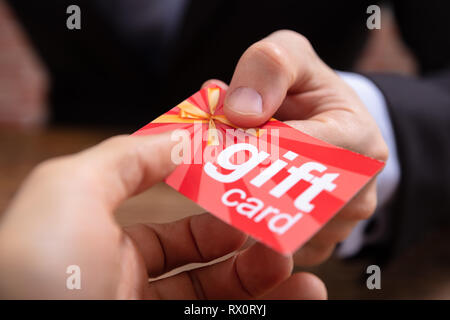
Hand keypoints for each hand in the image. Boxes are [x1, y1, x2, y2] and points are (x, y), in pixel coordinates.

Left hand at [0, 132, 325, 298]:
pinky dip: (271, 309)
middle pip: (208, 269)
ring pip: (225, 301)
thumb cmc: (39, 264)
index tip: (255, 197)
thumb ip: (128, 156)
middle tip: (286, 234)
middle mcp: (131, 291)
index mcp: (106, 250)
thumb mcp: (74, 189)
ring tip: (300, 267)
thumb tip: (181, 136)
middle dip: (251, 248)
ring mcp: (153, 318)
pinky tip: (305, 295)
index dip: (216, 214)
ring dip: (268, 281)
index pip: (176, 232)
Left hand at [203, 30, 388, 265]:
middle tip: (202, 165)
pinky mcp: (315, 244)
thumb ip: (268, 68)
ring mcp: (336, 226)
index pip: (298, 154)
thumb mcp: (292, 56)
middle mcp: (354, 194)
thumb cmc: (307, 90)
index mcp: (359, 144)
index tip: (214, 143)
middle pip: (284, 198)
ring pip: (275, 227)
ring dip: (238, 204)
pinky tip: (233, 197)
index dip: (251, 150)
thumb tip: (240, 112)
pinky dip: (247, 224)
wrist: (326, 122)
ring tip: (216, 178)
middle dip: (237, 181)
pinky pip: (273, 245)